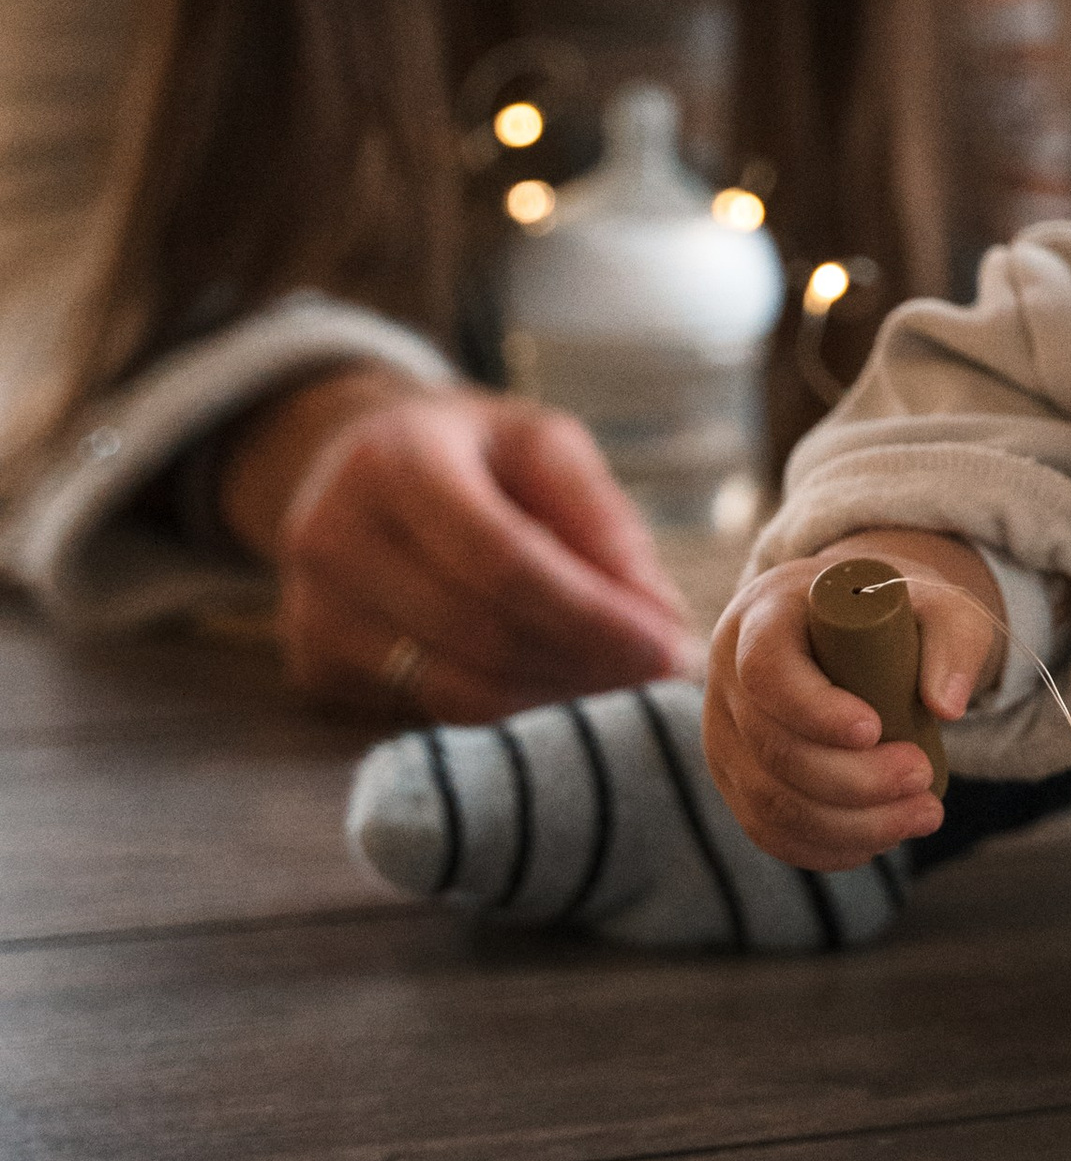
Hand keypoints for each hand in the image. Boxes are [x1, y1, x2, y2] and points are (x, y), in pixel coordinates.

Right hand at [220, 370, 699, 723]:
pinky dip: (507, 712)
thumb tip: (658, 622)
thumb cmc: (470, 452)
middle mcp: (333, 535)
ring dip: (554, 701)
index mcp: (396, 460)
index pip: (502, 561)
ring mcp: (312, 607)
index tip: (667, 648)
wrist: (349, 462)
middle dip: (585, 665)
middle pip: (480, 634)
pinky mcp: (313, 663)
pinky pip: (428, 711)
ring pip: (455, 690)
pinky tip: (554, 689)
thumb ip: (602, 522)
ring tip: (619, 686)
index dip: (591, 615)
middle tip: (660, 677)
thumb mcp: (542, 447)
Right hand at [703, 533, 1005, 869]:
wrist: (850, 630)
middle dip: (853, 780)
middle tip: (922, 777)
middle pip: (772, 749)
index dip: (814, 711)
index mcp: (763, 619)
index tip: (875, 729)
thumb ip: (953, 638)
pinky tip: (880, 840)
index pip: (767, 671)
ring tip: (923, 814)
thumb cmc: (889, 614)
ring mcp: (726, 738)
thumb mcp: (933, 604)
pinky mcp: (740, 782)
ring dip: (850, 825)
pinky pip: (769, 832)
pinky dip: (826, 848)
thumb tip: (947, 707)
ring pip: (770, 803)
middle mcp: (729, 680)